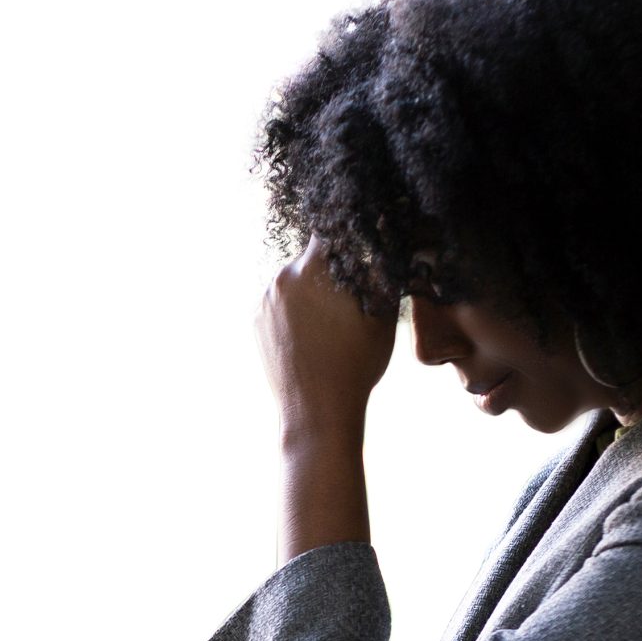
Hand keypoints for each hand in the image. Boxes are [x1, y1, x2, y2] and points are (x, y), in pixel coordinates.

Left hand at [257, 235, 398, 437]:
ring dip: (311, 290)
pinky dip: (295, 312)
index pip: (329, 229)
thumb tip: (385, 236)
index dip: (347, 233)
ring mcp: (265, 300)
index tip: (359, 244)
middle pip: (310, 257)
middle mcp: (283, 277)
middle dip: (330, 268)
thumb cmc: (356, 363)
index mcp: (313, 267)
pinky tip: (313, 336)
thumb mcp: (382, 312)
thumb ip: (383, 269)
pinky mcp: (256, 322)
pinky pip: (279, 304)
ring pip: (294, 281)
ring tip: (331, 324)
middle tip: (349, 296)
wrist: (317, 411)